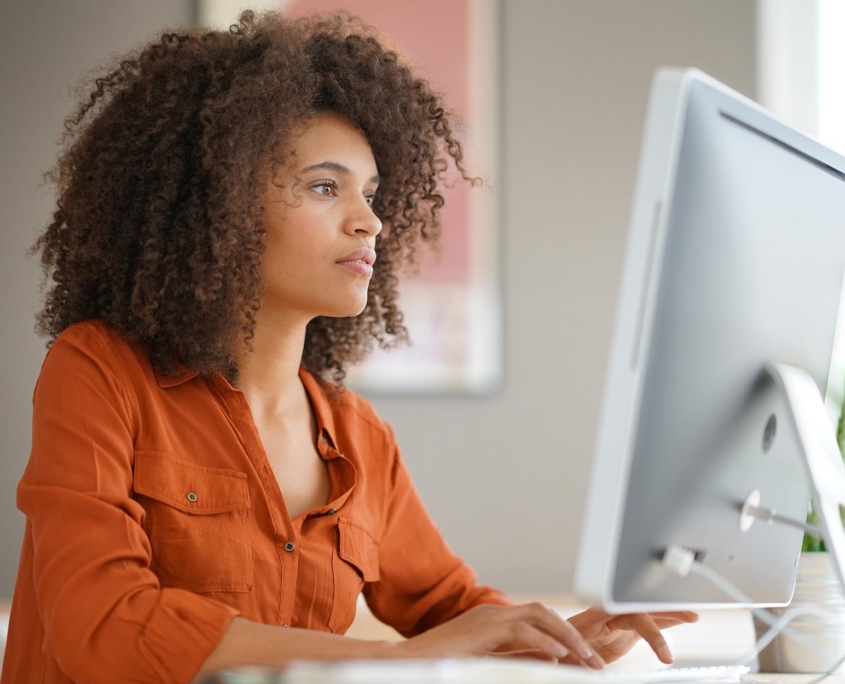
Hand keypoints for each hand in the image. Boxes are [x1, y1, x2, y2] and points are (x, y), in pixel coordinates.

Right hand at [391, 603, 606, 668]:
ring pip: (538, 616)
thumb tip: (550, 658)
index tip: (585, 659)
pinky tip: (560, 657)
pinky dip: (544, 641)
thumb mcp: (487, 660)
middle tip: (595, 661)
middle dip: (573, 634)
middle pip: (543, 612)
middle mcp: (494, 613)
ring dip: (567, 637)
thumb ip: (516, 655)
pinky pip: (521, 630)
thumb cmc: (442, 664)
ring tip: (587, 659)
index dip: (565, 636)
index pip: (538, 619)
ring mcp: (488, 618)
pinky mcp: (482, 630)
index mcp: (494, 620)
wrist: (407, 662)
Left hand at [564, 607, 698, 664]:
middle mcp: (610, 611)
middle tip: (688, 616)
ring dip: (672, 611)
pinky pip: (650, 619)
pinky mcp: (626, 626)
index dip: (646, 627)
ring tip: (693, 615)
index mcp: (595, 614)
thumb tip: (588, 669)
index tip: (663, 650)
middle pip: (642, 606)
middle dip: (667, 609)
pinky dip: (667, 619)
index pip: (626, 614)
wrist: (554, 640)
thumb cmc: (556, 643)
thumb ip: (577, 659)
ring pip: (649, 611)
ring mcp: (620, 617)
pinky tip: (683, 618)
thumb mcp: (565, 653)